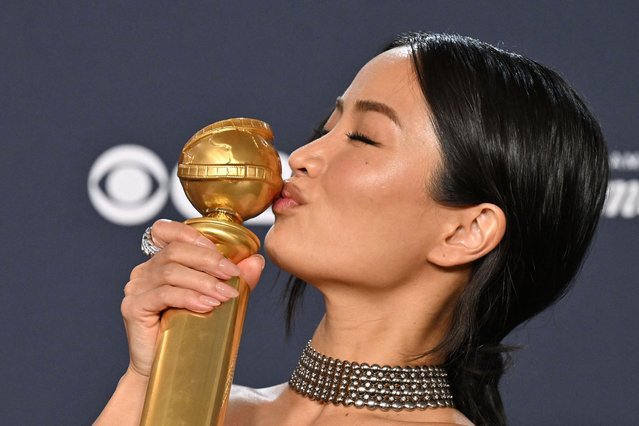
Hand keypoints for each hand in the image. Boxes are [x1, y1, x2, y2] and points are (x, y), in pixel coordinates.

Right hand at [121, 219, 264, 378]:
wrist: (168, 370)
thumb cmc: (191, 332)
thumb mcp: (217, 298)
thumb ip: (235, 278)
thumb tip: (257, 261)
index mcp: (160, 262)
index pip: (167, 231)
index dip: (194, 236)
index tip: (221, 252)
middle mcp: (144, 271)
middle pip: (176, 251)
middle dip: (209, 260)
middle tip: (233, 274)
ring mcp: (136, 289)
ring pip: (171, 272)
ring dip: (204, 281)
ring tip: (225, 295)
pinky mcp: (134, 308)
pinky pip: (164, 294)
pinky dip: (189, 297)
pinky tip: (207, 305)